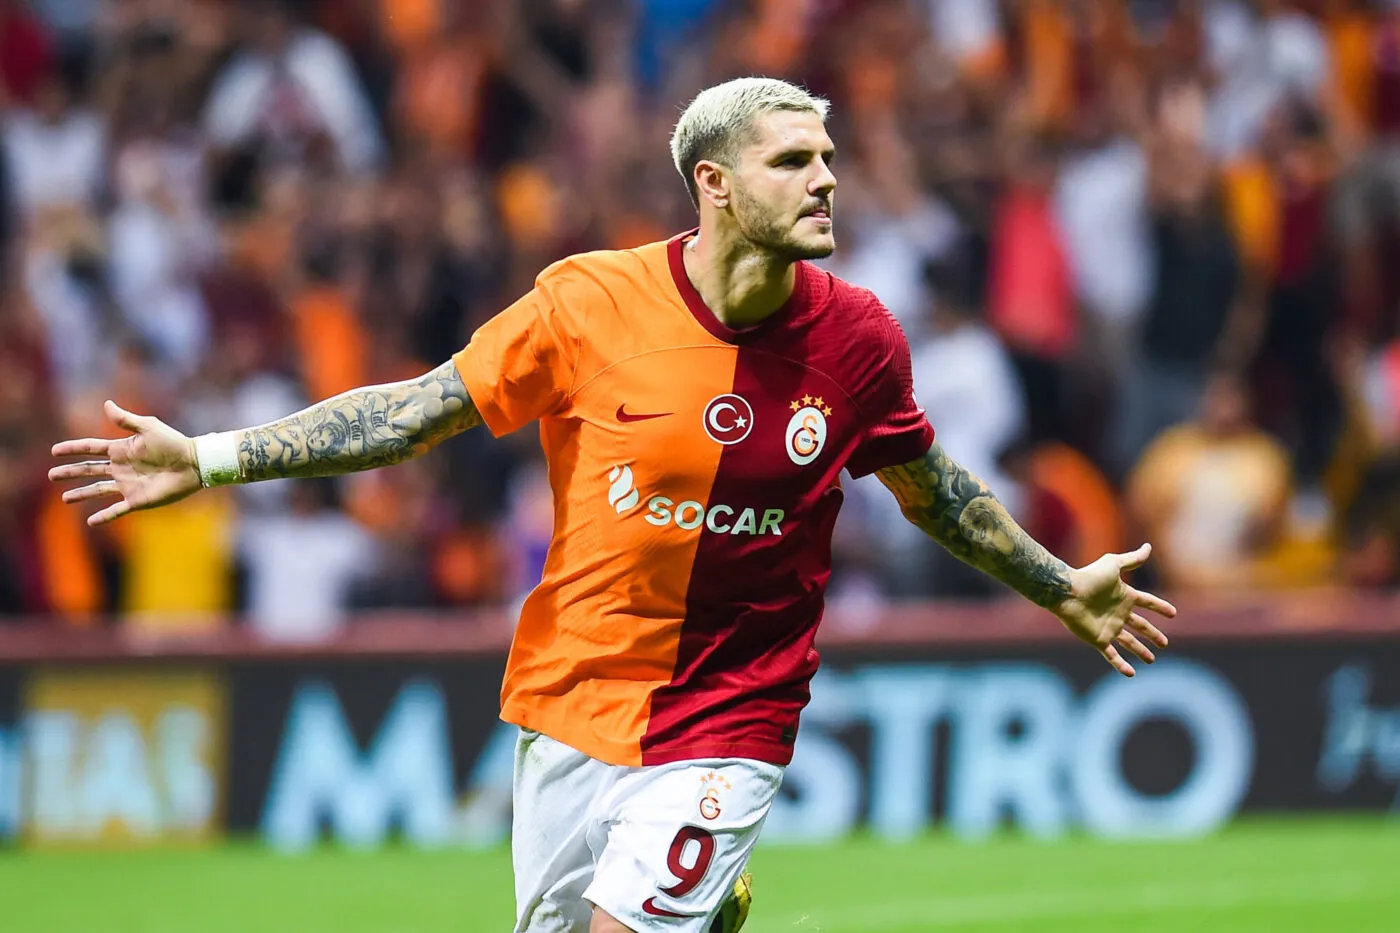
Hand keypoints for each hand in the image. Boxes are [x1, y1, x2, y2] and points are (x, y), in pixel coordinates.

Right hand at [48, 400, 202, 525]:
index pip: (91, 449)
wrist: (194, 464)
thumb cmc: (174, 443)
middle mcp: (121, 468)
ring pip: (98, 490)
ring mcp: (128, 485)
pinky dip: (104, 516)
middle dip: (70, 472)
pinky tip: (91, 522)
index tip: (55, 451)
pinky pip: (117, 510)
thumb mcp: (148, 428)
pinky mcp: (138, 500)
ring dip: (81, 494)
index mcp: (121, 450)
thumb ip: (126, 419)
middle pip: (89, 470)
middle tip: (52, 475)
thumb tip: (106, 404)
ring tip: (64, 498)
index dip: (73, 449)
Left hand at [1052, 543, 1175, 676]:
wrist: (1067, 592)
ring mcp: (1108, 627)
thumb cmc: (1089, 576)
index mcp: (1124, 596)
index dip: (1160, 607)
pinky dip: (1121, 665)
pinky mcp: (1098, 639)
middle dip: (1152, 635)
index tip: (1173, 614)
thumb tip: (1149, 547)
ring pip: (1129, 642)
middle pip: (1140, 626)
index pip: (1147, 602)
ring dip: (1140, 651)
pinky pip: (1112, 655)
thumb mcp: (1113, 565)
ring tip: (1151, 660)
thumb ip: (1132, 559)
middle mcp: (1117, 613)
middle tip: (1165, 643)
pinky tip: (1131, 673)